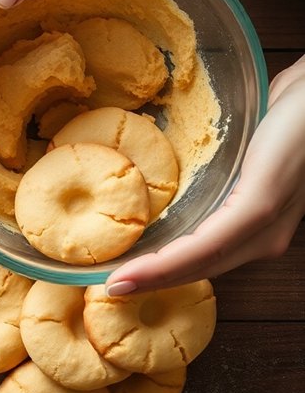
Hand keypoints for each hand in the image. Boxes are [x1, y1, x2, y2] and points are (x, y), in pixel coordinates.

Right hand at [106, 54, 304, 294]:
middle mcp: (269, 233)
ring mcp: (266, 223)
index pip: (209, 254)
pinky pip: (205, 245)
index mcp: (266, 218)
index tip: (124, 277)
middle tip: (106, 290)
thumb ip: (235, 146)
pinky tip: (134, 273)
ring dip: (152, 280)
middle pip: (202, 268)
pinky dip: (165, 263)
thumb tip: (205, 136)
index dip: (165, 270)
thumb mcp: (259, 130)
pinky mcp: (260, 207)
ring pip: (200, 264)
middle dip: (152, 283)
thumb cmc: (304, 103)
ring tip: (112, 287)